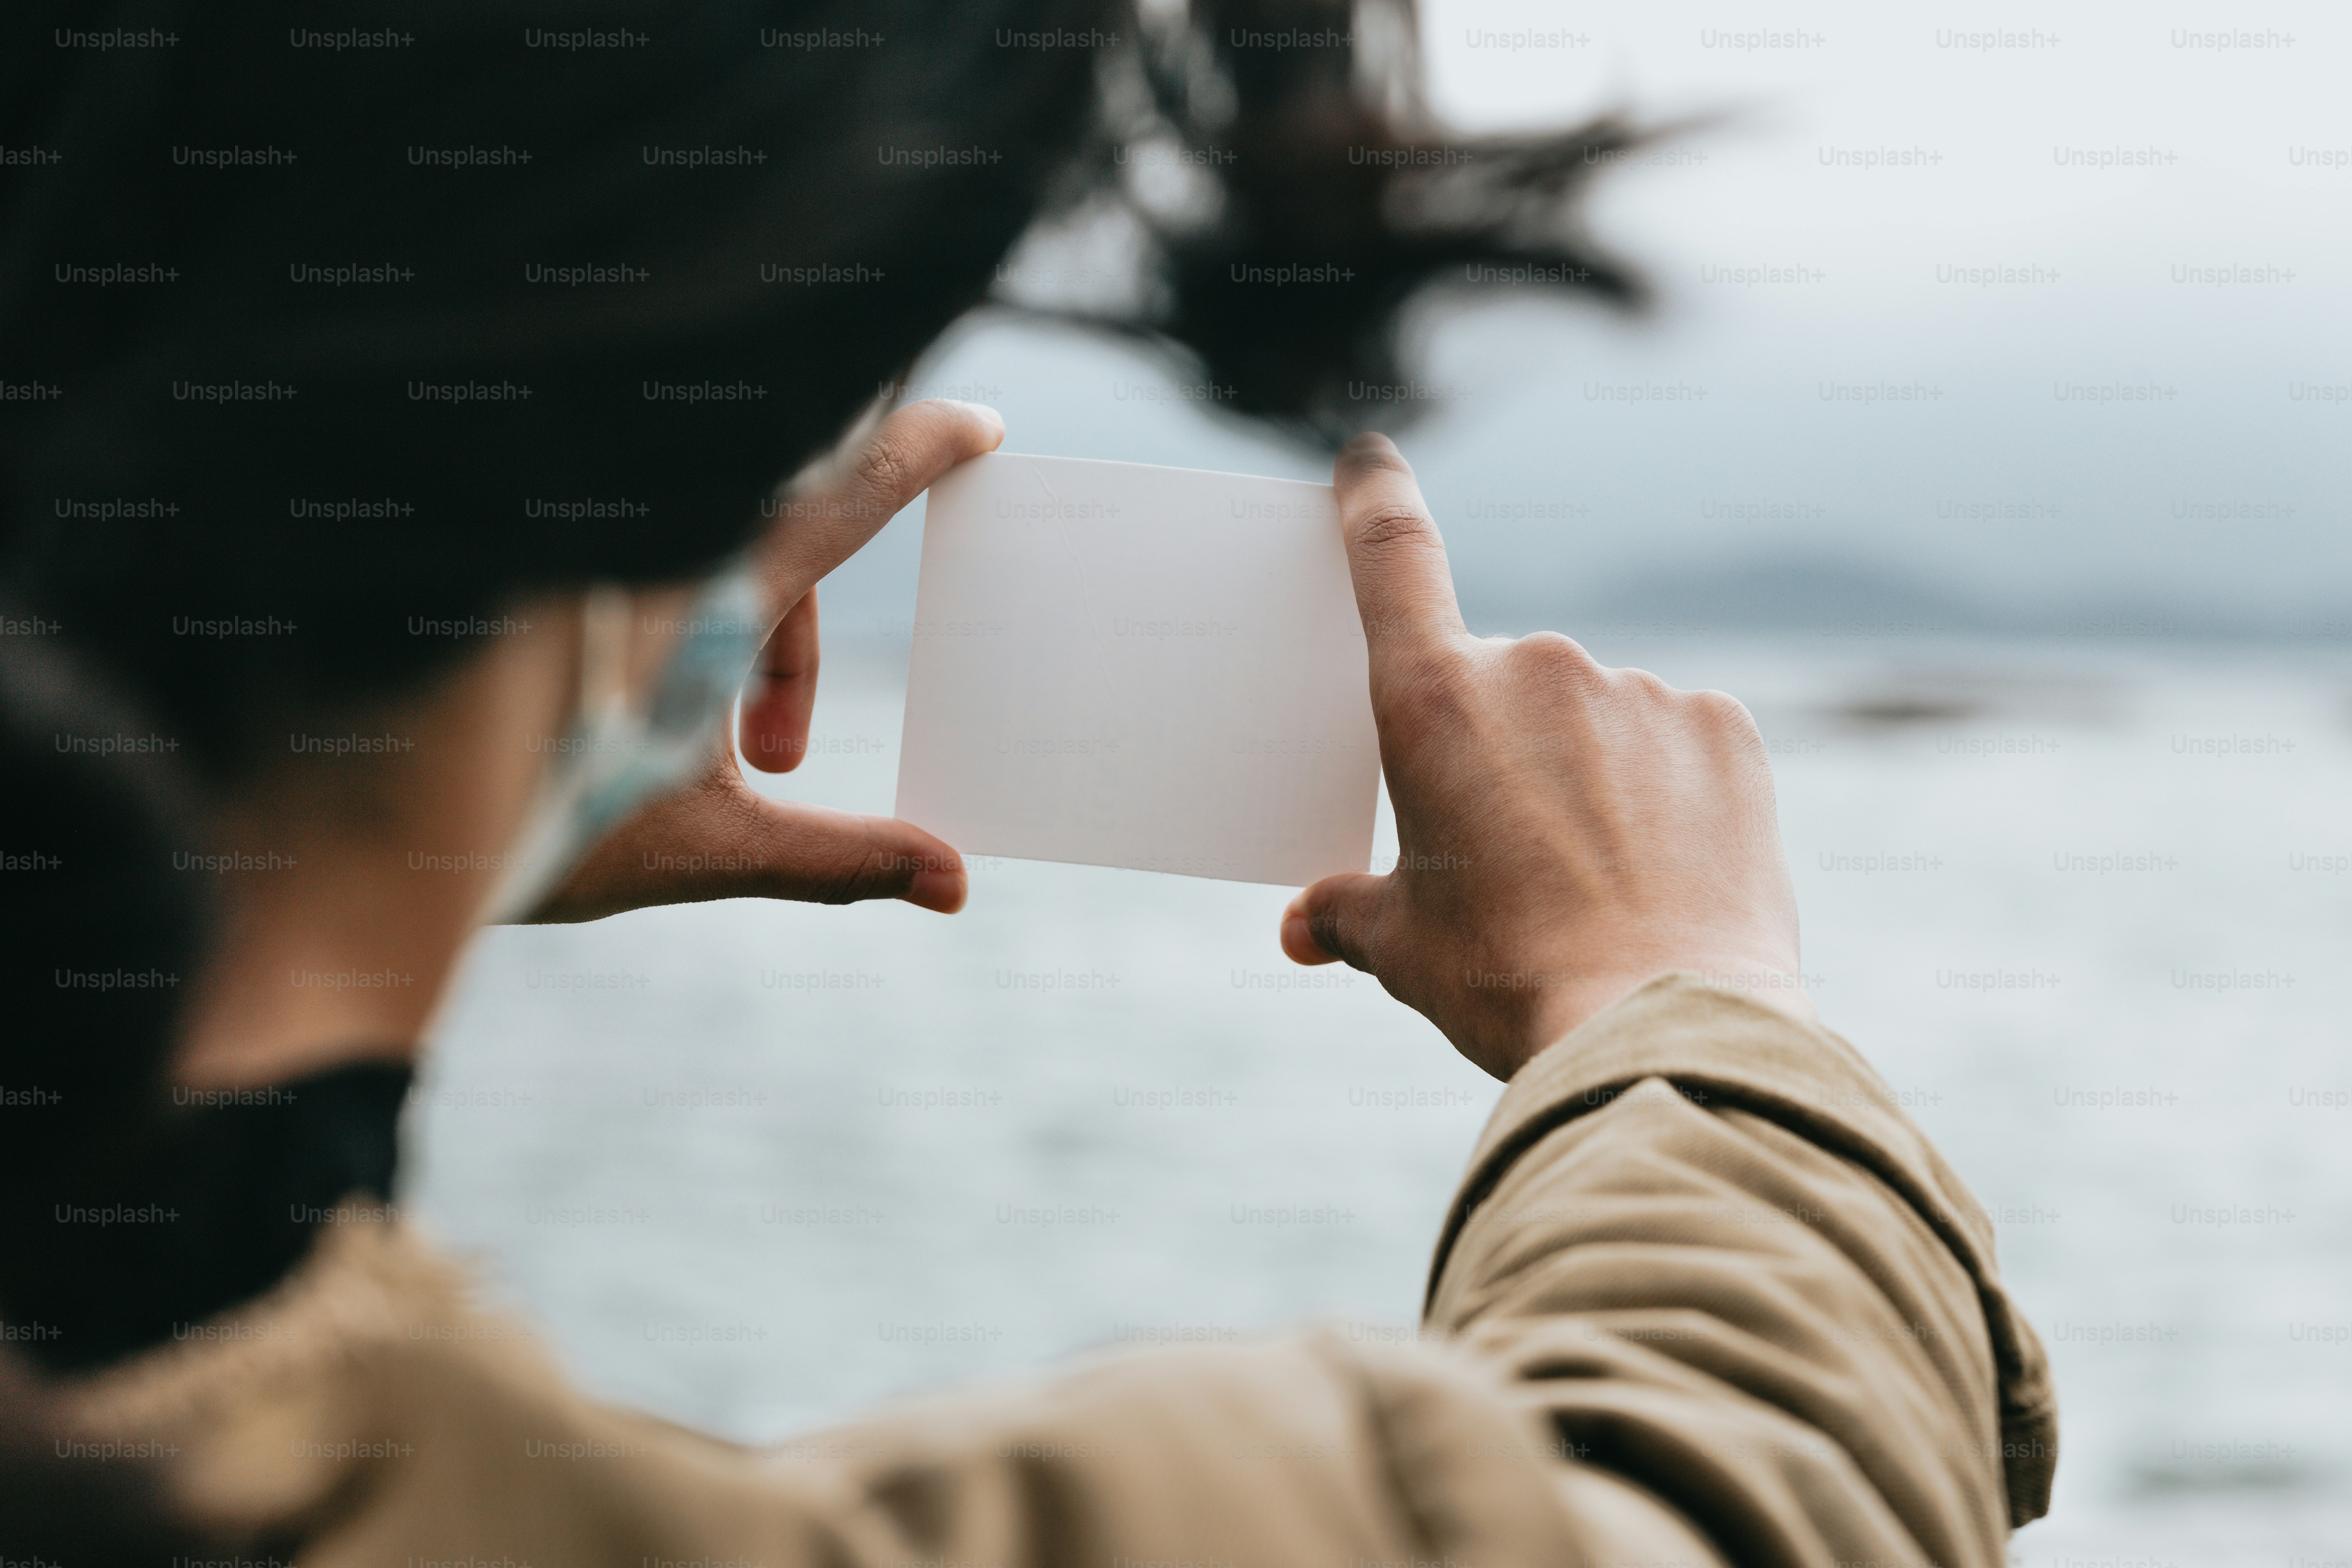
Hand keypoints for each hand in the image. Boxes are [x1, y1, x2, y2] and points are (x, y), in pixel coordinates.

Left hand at [521, 400, 1001, 924]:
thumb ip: (840, 857)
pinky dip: (650, 621)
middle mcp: (647, 538)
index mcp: (711, 586)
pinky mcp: (529, 565)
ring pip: (699, 552)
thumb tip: (954, 888)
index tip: (975, 430)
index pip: (849, 487)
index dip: (922, 451)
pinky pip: (629, 555)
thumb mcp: (704, 848)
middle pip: (774, 547)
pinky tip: (604, 710)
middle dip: (785, 651)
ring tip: (682, 759)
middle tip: (771, 757)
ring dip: (717, 646)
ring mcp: (583, 542)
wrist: (364, 835)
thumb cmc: (535, 832)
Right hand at [1280, 435, 1810, 1079]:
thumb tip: (1306, 928)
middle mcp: (1536, 667)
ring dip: (1587, 774)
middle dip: (1501, 751)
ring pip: (1594, 718)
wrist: (1661, 1024)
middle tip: (1513, 853)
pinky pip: (1676, 741)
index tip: (1369, 458)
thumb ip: (1348, 913)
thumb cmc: (1510, 979)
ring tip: (1598, 882)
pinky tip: (1666, 867)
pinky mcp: (1723, 727)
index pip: (1392, 553)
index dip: (1374, 493)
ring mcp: (1639, 691)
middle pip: (1500, 685)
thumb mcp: (1403, 948)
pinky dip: (1665, 790)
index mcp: (1432, 700)